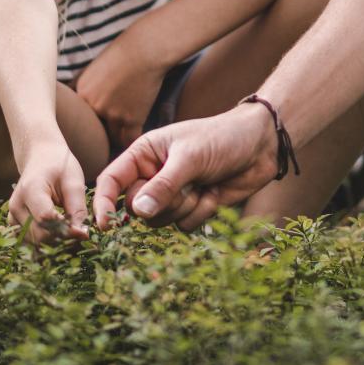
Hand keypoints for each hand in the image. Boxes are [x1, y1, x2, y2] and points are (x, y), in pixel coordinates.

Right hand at [8, 141, 90, 244]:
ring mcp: (12, 215)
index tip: (83, 231)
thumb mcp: (74, 183)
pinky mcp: (13, 223)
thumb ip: (78, 209)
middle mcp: (16, 205)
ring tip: (68, 231)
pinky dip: (44, 242)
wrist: (41, 158)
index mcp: (31, 190)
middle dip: (61, 238)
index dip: (66, 230)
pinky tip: (57, 233)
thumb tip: (82, 235)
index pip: (46, 219)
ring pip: (33, 242)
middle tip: (78, 233)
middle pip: (39, 235)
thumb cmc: (60, 167)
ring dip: (53, 242)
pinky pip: (29, 241)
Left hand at [74, 35, 168, 152]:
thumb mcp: (97, 66)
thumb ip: (89, 87)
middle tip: (105, 138)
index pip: (79, 118)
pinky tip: (135, 138)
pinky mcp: (131, 119)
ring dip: (118, 137)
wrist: (146, 49)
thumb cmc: (125, 52)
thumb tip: (87, 101)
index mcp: (81, 91)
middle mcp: (93, 105)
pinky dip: (132, 139)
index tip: (92, 129)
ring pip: (112, 137)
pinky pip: (128, 139)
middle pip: (94, 131)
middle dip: (101, 133)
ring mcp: (112, 113)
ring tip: (123, 137)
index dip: (88, 124)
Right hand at [92, 103, 278, 231]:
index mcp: (144, 154)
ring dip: (184, 208)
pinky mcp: (192, 207)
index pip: (111, 180)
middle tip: (186, 185)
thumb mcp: (190, 158)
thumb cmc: (222, 138)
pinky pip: (184, 226)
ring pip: (160, 221)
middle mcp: (153, 174)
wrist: (260, 145)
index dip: (103, 203)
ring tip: (202, 185)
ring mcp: (173, 193)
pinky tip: (214, 193)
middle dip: (162, 203)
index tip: (105, 226)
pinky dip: (201, 213)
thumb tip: (138, 212)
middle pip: (136, 208)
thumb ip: (163, 185)